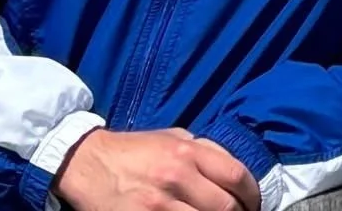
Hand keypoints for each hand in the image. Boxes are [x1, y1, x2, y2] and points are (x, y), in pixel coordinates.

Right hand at [56, 127, 260, 210]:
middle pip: (224, 206)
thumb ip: (204, 150)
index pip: (236, 175)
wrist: (87, 162)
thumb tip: (232, 170)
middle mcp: (176, 176)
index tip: (253, 205)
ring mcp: (158, 204)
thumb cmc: (135, 150)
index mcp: (188, 151)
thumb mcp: (173, 137)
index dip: (251, 195)